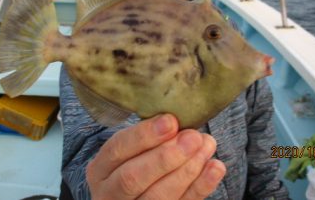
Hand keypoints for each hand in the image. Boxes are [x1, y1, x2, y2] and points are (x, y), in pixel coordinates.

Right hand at [86, 114, 225, 198]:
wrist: (134, 197)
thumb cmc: (136, 163)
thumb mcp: (131, 151)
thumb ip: (149, 138)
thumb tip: (177, 122)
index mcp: (100, 169)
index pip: (117, 150)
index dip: (144, 136)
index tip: (171, 121)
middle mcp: (109, 194)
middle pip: (133, 178)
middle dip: (166, 156)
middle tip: (192, 137)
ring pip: (157, 197)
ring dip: (187, 170)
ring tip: (207, 146)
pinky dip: (200, 187)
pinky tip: (215, 168)